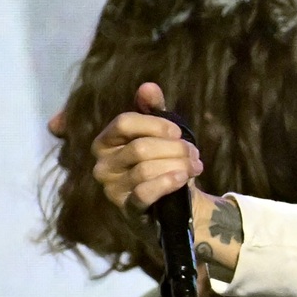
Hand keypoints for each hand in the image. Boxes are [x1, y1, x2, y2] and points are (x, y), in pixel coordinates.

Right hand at [91, 82, 205, 210]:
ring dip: (178, 166)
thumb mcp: (160, 134)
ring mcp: (112, 190)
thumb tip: (148, 87)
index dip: (155, 124)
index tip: (178, 132)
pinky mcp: (128, 210)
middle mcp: (102, 166)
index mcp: (105, 142)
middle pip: (140, 148)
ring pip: (146, 170)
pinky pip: (144, 193)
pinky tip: (182, 179)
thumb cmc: (163, 163)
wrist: (174, 203)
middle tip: (194, 154)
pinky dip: (166, 183)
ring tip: (195, 166)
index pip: (124, 123)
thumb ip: (153, 109)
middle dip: (175, 149)